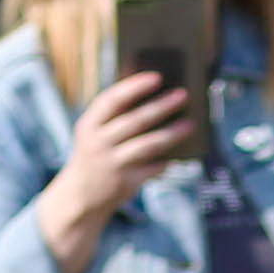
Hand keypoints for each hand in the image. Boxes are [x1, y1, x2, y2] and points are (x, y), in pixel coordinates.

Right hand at [39, 70, 200, 260]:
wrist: (82, 195)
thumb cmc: (96, 153)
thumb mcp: (96, 133)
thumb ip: (117, 116)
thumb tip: (155, 97)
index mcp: (89, 125)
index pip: (112, 100)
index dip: (134, 87)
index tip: (157, 76)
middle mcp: (98, 143)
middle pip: (136, 121)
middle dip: (162, 106)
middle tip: (183, 94)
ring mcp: (113, 164)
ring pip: (149, 145)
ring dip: (172, 133)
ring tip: (191, 123)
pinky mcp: (126, 182)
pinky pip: (153, 167)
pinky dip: (167, 160)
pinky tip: (180, 153)